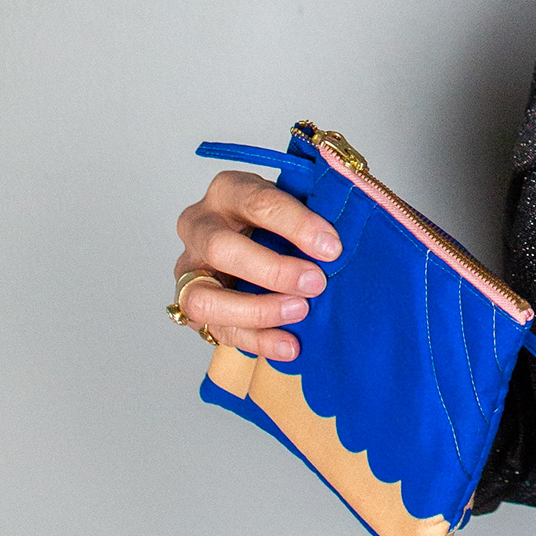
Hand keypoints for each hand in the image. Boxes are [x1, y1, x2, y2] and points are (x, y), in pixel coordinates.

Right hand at [171, 168, 341, 362]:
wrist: (253, 240)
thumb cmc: (279, 219)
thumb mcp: (295, 202)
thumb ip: (315, 211)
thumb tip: (345, 235)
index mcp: (228, 190)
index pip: (257, 202)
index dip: (296, 225)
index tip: (331, 247)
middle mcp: (200, 226)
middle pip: (221, 248)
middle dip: (273, 270)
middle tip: (316, 283)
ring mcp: (189, 270)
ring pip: (204, 298)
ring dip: (256, 309)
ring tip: (300, 311)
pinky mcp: (194, 307)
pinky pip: (219, 331)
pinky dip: (258, 341)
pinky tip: (290, 345)